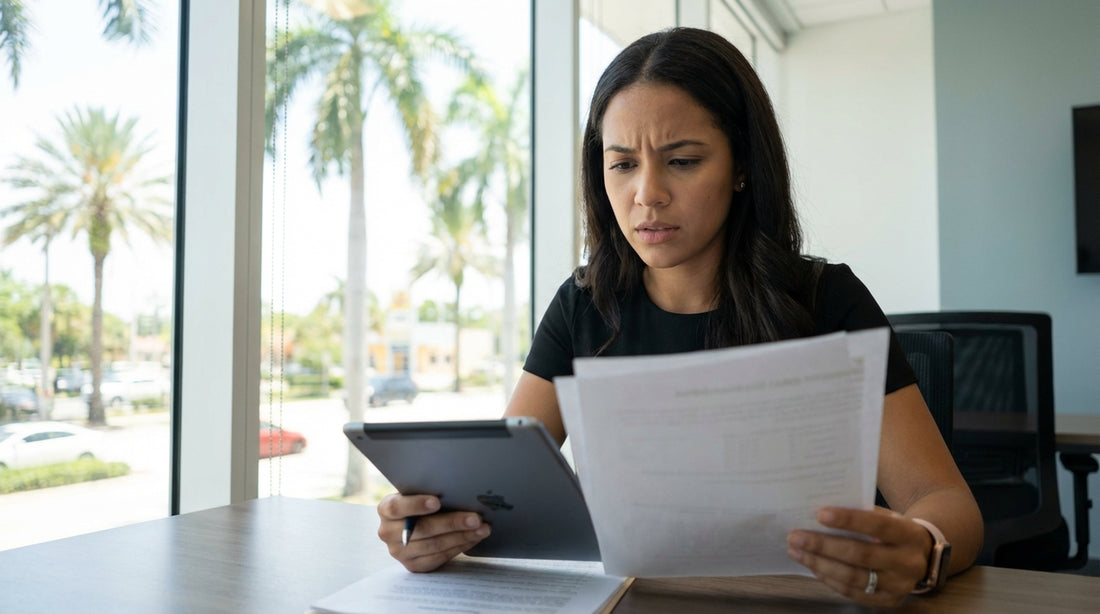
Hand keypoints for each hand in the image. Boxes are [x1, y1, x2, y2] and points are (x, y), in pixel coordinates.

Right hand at [377, 493, 491, 571]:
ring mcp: (399, 552)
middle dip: (452, 523)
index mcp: (386, 509)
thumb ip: (429, 491)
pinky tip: (473, 538)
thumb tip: (459, 488)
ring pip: (434, 545)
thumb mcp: (417, 493)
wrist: (413, 523)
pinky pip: (438, 558)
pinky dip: (459, 547)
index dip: (416, 504)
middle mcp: (387, 532)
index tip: (437, 501)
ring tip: (482, 529)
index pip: (397, 507)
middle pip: (422, 529)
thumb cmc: (419, 502)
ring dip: (461, 536)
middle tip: (476, 518)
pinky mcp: (412, 566)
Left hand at [786, 507, 932, 606]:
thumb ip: (862, 513)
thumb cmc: (894, 530)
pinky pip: (853, 592)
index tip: (820, 514)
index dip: (849, 520)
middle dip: (824, 545)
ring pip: (853, 577)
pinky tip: (812, 566)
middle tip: (796, 536)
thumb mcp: (888, 516)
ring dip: (820, 564)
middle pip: (861, 555)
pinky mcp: (888, 600)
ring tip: (796, 551)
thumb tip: (820, 513)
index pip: (878, 526)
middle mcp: (907, 563)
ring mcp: (898, 585)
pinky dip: (829, 579)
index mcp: (910, 535)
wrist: (923, 556)